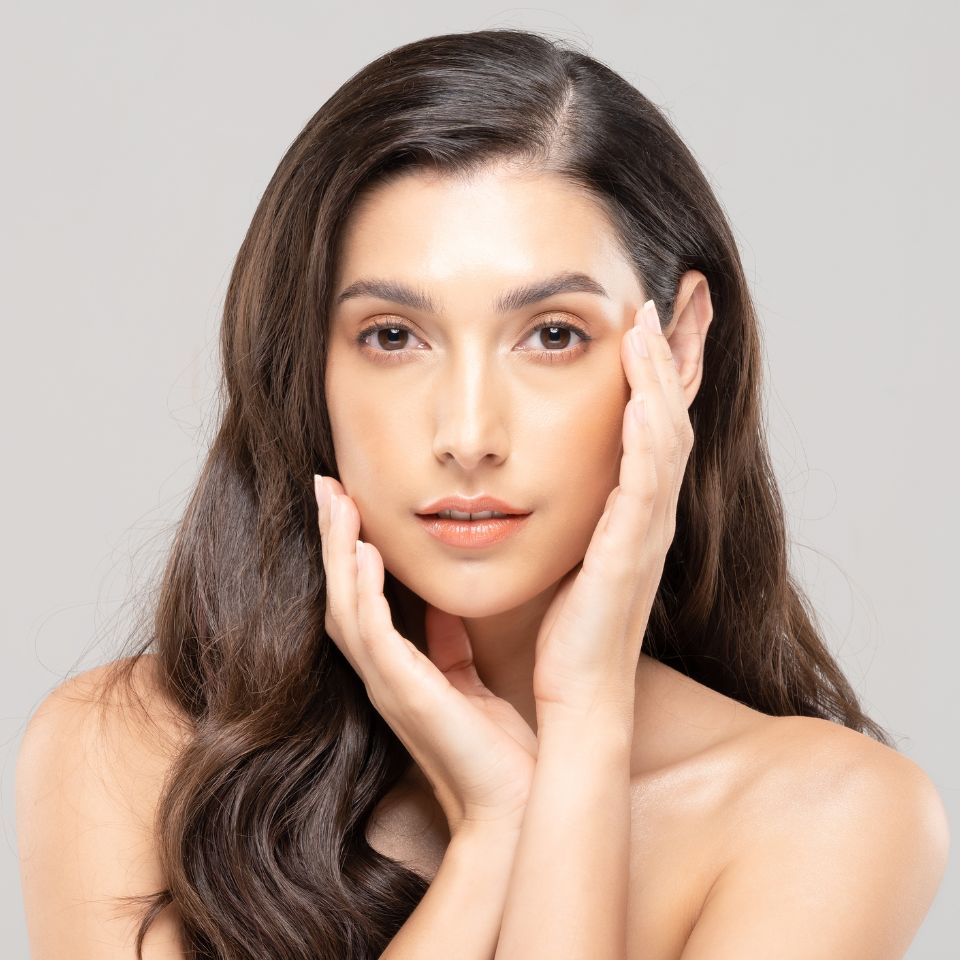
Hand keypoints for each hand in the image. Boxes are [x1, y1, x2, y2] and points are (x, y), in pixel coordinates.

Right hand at [314, 475, 537, 838]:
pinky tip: (365, 553)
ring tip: (337, 501)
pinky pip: (374, 634)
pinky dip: (364, 591)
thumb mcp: (469, 680)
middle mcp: (383, 674)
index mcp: (398, 668)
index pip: (359, 597)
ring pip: (345, 605)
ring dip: (339, 552)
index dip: (348, 549)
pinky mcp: (405, 693)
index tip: (349, 500)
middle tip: (327, 484)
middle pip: (340, 593)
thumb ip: (449, 643)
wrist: (515, 804)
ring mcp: (388, 684)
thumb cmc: (495, 748)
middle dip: (332, 538)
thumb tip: (445, 604)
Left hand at [532, 299, 693, 720]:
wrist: (572, 698)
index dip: (647, 373)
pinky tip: (638, 399)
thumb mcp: (548, 555)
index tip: (635, 321)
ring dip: (656, 380)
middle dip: (664, 358)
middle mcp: (645, 516)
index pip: (644, 427)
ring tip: (645, 325)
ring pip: (664, 440)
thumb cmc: (555, 632)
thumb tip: (498, 487)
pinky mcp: (632, 557)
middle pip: (666, 418)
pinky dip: (646, 440)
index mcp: (624, 512)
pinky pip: (647, 487)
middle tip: (657, 299)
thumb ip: (540, 515)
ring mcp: (645, 534)